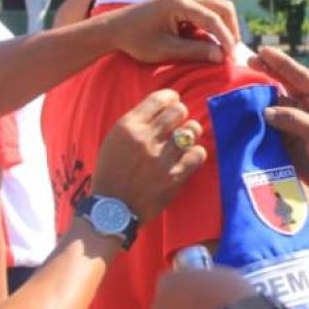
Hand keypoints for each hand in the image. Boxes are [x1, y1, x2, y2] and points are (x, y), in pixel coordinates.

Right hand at [93, 89, 205, 223]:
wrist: (111, 210)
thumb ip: (136, 123)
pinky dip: (195, 154)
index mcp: (128, 126)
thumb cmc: (111, 173)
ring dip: (191, 133)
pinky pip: (197, 154)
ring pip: (191, 130)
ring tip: (185, 139)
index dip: (171, 98)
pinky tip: (189, 157)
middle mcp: (145, 138)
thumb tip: (162, 108)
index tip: (172, 104)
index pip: (159, 98)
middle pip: (179, 111)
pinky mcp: (174, 176)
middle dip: (181, 115)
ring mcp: (160, 158)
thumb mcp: (114, 140)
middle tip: (178, 124)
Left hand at [103, 0, 238, 63]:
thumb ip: (194, 52)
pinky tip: (209, 43)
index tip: (230, 59)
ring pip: (219, 8)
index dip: (226, 40)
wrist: (116, 27)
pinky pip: (209, 10)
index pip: (214, 19)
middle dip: (231, 31)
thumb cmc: (137, 40)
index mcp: (179, 2)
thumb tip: (221, 57)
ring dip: (224, 28)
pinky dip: (214, 26)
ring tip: (222, 51)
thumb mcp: (165, 50)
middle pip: (223, 8)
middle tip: (230, 54)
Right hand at [251, 46, 308, 198]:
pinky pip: (269, 126)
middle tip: (246, 61)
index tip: (263, 50)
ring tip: (239, 86)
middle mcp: (308, 106)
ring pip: (273, 105)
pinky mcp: (287, 139)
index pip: (299, 76)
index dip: (280, 63)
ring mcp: (296, 122)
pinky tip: (242, 112)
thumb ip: (295, 120)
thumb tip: (266, 111)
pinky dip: (256, 120)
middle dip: (266, 73)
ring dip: (258, 97)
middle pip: (283, 85)